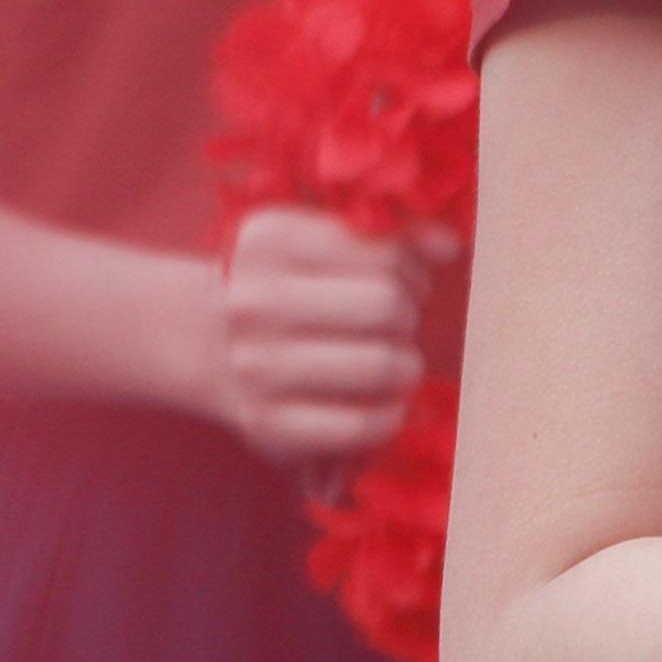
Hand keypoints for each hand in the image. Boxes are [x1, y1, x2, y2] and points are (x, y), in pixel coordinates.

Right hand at [201, 205, 429, 466]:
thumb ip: (394, 236)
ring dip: (407, 366)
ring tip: (393, 361)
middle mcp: (255, 301)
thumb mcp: (327, 240)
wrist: (211, 341)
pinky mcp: (268, 423)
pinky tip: (386, 402)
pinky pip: (362, 425)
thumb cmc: (293, 282)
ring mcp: (257, 365)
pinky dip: (391, 415)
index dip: (412, 271)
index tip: (402, 281)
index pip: (387, 254)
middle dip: (408, 316)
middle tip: (397, 323)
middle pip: (388, 307)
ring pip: (382, 366)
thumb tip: (450, 247)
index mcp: (272, 240)